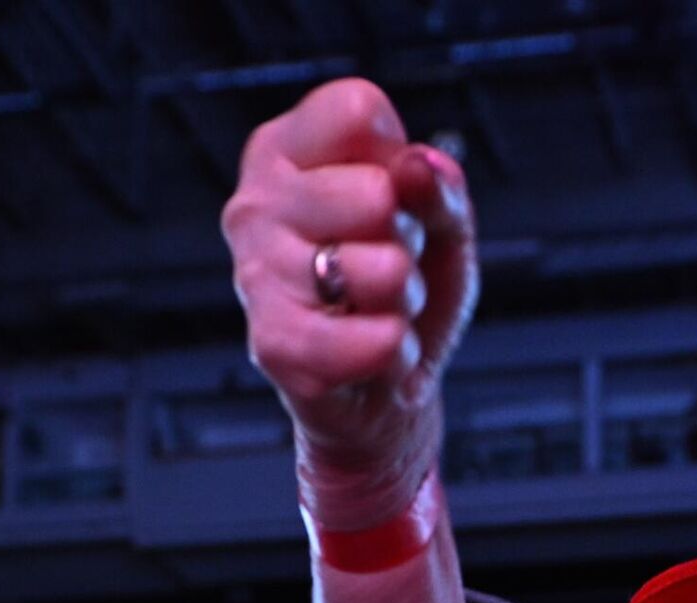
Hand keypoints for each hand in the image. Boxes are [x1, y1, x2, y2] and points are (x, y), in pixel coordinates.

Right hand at [221, 78, 477, 526]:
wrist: (384, 397)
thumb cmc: (402, 297)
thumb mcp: (441, 228)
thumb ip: (440, 187)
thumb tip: (416, 169)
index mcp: (284, 152)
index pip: (357, 110)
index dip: (403, 164)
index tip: (392, 204)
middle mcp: (255, 204)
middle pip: (377, 193)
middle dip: (409, 241)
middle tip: (385, 272)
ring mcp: (255, 274)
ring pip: (383, 271)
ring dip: (405, 302)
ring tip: (378, 313)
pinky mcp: (274, 347)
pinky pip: (381, 339)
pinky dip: (399, 354)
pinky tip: (374, 356)